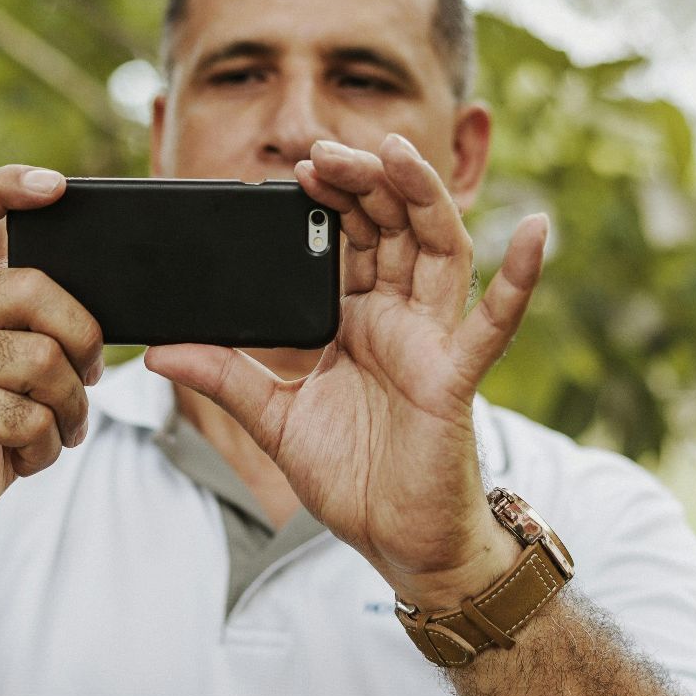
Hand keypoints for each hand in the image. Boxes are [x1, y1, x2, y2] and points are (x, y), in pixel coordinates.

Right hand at [0, 164, 104, 544]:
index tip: (56, 186)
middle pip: (37, 288)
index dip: (11, 184)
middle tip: (86, 380)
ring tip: (55, 430)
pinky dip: (46, 447)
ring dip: (70, 410)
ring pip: (44, 361)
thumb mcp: (21, 364)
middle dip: (83, 340)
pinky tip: (26, 456)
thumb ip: (47, 324)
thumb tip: (114, 305)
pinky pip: (29, 416)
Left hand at [145, 134, 548, 606]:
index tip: (299, 166)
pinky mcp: (454, 378)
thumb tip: (159, 351)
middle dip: (365, 181)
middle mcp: (400, 319)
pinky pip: (492, 323)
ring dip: (422, 196)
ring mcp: (432, 343)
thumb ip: (223, 377)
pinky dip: (520, 278)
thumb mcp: (273, 418)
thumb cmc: (353, 478)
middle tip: (328, 149)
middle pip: (392, 227)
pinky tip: (536, 232)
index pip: (351, 239)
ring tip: (397, 152)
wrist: (397, 546)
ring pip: (438, 250)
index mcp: (358, 320)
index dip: (332, 199)